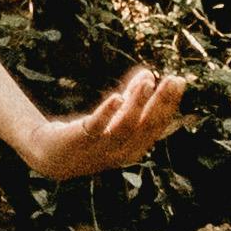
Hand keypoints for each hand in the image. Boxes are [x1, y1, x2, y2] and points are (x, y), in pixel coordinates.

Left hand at [24, 64, 185, 185]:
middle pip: (145, 127)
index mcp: (134, 147)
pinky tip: (116, 97)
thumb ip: (131, 97)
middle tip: (173, 80)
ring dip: (137, 104)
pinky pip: (95, 128)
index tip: (179, 81)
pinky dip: (107, 113)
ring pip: (124, 127)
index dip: (169, 105)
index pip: (157, 126)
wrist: (51, 156)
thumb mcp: (114, 117)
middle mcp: (121, 152)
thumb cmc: (89, 135)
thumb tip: (149, 74)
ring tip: (146, 83)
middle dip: (161, 103)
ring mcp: (100, 149)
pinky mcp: (79, 141)